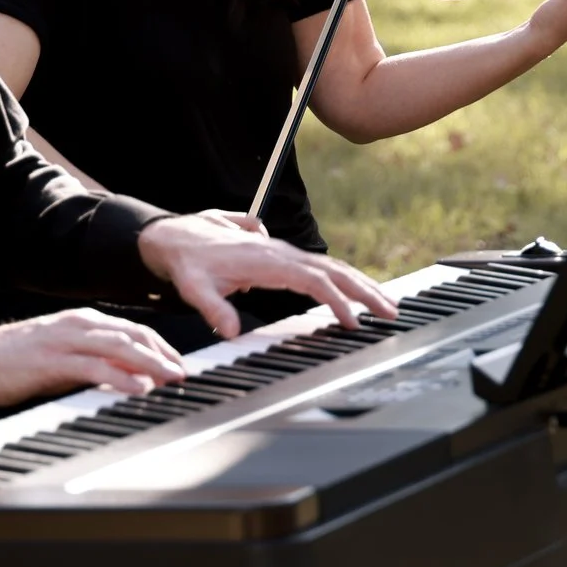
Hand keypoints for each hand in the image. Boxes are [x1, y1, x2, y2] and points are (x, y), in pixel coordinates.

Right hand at [0, 307, 187, 407]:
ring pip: (119, 347)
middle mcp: (79, 325)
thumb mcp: (63, 356)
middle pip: (133, 335)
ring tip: (171, 379)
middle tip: (184, 373)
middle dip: (163, 354)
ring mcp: (65, 340)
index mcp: (83, 321)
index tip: (179, 363)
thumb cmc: (17, 359)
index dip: (160, 346)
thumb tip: (127, 376)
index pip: (133, 329)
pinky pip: (93, 367)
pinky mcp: (52, 360)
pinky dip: (119, 377)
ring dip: (150, 364)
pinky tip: (136, 388)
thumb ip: (94, 361)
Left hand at [138, 210, 396, 340]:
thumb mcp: (193, 288)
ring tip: (385, 304)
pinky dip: (343, 279)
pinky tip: (357, 292)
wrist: (175, 236)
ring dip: (360, 284)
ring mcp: (283, 254)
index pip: (311, 280)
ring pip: (331, 267)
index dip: (334, 300)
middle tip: (390, 312)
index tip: (352, 321)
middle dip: (364, 291)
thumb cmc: (186, 261)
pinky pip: (320, 267)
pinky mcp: (281, 257)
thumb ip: (213, 308)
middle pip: (332, 270)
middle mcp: (280, 253)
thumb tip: (230, 331)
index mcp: (265, 260)